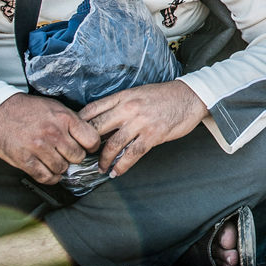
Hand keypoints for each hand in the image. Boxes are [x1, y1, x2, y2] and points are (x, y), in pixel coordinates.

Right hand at [0, 93, 101, 184]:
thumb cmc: (28, 109)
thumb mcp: (55, 107)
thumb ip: (71, 121)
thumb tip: (86, 136)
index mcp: (64, 118)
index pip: (91, 140)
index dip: (91, 146)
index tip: (87, 147)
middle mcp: (54, 133)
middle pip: (78, 156)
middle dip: (74, 157)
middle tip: (67, 154)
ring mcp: (39, 147)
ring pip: (62, 168)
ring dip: (60, 167)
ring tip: (55, 161)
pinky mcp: (25, 160)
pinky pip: (45, 176)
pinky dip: (50, 178)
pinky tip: (49, 172)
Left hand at [79, 81, 208, 175]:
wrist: (191, 96)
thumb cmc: (166, 95)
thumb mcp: (140, 92)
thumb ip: (122, 103)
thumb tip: (105, 120)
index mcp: (123, 96)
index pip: (92, 109)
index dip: (78, 123)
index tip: (74, 135)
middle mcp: (129, 108)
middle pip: (97, 128)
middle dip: (87, 145)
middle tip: (83, 155)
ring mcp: (140, 122)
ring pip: (113, 145)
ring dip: (103, 160)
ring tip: (100, 168)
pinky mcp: (153, 135)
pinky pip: (132, 154)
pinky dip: (122, 166)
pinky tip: (116, 172)